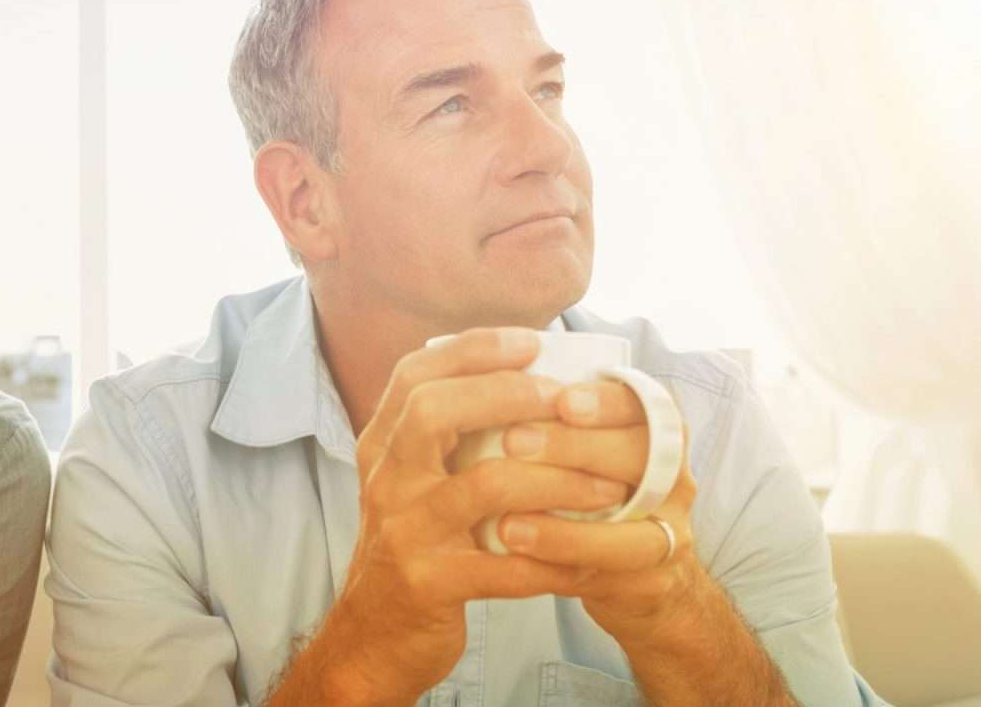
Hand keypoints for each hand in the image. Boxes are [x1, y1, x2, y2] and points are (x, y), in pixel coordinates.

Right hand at [317, 327, 634, 702]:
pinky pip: (503, 567)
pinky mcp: (429, 585)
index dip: (474, 349)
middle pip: (434, 411)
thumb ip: (445, 436)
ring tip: (608, 487)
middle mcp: (386, 481)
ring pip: (484, 486)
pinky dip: (553, 563)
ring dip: (557, 480)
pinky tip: (589, 563)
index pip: (415, 375)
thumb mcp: (411, 483)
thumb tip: (520, 375)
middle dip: (509, 394)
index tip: (533, 342)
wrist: (372, 638)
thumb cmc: (414, 547)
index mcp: (384, 448)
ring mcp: (404, 533)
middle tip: (568, 402)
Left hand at [493, 379, 703, 645]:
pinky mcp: (650, 582)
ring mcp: (669, 534)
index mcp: (659, 434)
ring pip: (631, 528)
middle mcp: (675, 480)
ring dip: (565, 526)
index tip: (562, 399)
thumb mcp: (587, 453)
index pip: (644, 405)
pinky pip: (609, 573)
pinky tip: (517, 554)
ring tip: (506, 522)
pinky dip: (561, 562)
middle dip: (577, 448)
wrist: (640, 577)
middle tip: (513, 441)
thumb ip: (556, 421)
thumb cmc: (595, 497)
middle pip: (642, 456)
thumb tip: (485, 379)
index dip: (607, 401)